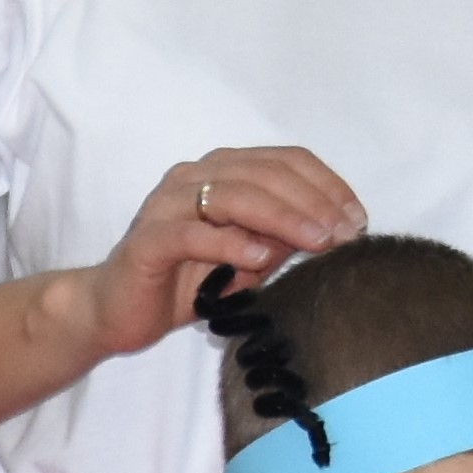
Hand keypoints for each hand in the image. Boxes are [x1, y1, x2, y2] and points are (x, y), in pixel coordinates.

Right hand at [50, 144, 366, 363]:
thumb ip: (283, 238)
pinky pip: (194, 234)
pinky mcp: (148, 239)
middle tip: (345, 234)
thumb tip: (333, 229)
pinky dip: (231, 243)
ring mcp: (167, 204)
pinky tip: (260, 259)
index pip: (287, 161)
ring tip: (317, 244)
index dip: (328, 184)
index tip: (357, 219)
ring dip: (284, 218)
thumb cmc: (183, 283)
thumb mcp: (249, 258)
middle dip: (314, 203)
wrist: (115, 312)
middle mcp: (194, 176)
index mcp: (221, 171)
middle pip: (267, 173)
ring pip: (235, 195)